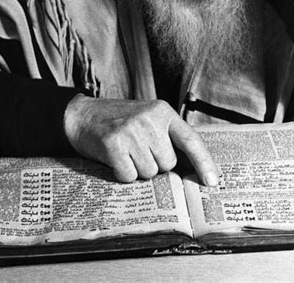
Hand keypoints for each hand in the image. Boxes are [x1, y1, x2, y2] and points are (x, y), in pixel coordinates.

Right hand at [64, 95, 218, 184]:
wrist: (81, 115)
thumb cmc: (118, 121)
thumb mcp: (147, 119)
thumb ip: (168, 137)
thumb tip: (190, 169)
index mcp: (162, 111)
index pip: (191, 139)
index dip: (204, 162)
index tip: (213, 182)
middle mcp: (149, 119)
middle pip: (168, 163)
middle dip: (155, 164)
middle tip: (138, 149)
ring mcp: (131, 130)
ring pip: (149, 173)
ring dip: (138, 169)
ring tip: (125, 152)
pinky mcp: (113, 144)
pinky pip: (129, 176)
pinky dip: (122, 174)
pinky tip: (114, 158)